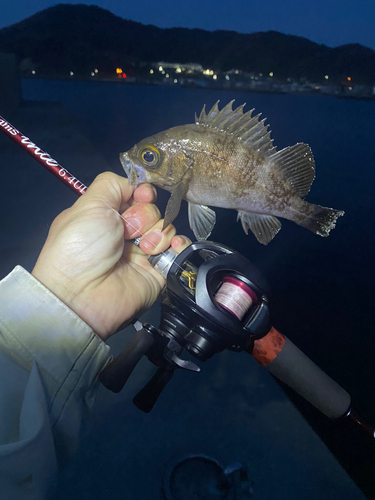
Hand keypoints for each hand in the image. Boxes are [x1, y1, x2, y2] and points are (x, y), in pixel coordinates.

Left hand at [32, 172, 190, 339]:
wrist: (83, 294)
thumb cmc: (81, 246)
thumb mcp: (88, 204)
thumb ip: (112, 184)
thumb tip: (136, 185)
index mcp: (107, 216)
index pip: (135, 195)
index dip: (142, 192)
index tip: (141, 196)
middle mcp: (125, 233)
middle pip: (152, 210)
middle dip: (143, 216)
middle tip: (127, 232)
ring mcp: (143, 252)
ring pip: (166, 227)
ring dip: (157, 233)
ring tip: (142, 248)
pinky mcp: (158, 270)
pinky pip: (178, 250)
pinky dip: (178, 245)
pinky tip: (170, 247)